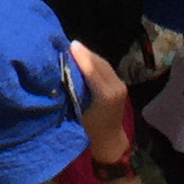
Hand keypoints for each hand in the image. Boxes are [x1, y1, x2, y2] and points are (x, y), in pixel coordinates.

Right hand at [67, 40, 129, 157]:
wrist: (109, 138)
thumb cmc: (89, 128)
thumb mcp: (77, 110)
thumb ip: (73, 90)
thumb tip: (63, 72)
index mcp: (105, 96)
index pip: (92, 71)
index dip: (81, 57)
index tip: (70, 45)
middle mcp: (116, 88)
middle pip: (99, 64)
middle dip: (85, 53)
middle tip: (70, 44)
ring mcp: (120, 85)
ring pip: (104, 64)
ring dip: (90, 56)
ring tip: (76, 49)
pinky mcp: (121, 84)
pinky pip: (106, 69)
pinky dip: (95, 62)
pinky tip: (86, 58)